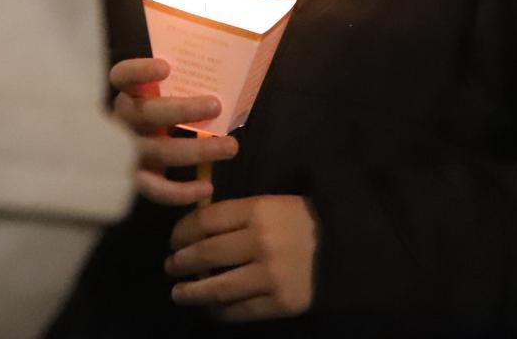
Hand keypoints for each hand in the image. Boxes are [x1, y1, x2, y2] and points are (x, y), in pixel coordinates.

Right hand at [109, 57, 237, 205]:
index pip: (123, 76)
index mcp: (128, 94)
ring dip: (197, 150)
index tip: (166, 67)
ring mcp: (124, 153)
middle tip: (216, 105)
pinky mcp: (133, 180)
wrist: (122, 150)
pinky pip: (155, 188)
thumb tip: (221, 72)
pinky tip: (207, 187)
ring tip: (230, 146)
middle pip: (147, 114)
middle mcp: (121, 121)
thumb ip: (179, 84)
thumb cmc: (156, 111)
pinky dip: (181, 192)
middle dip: (183, 110)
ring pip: (159, 152)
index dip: (140, 71)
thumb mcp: (159, 93)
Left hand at [165, 195, 316, 321]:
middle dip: (180, 263)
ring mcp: (270, 276)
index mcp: (258, 210)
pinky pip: (239, 311)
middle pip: (205, 254)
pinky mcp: (280, 303)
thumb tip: (195, 227)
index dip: (182, 232)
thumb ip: (237, 213)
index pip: (205, 220)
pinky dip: (219, 312)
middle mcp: (260, 242)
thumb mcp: (272, 203)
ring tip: (179, 293)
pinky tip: (211, 309)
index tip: (173, 240)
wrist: (345, 248)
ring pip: (217, 288)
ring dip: (191, 292)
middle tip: (170, 267)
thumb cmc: (302, 222)